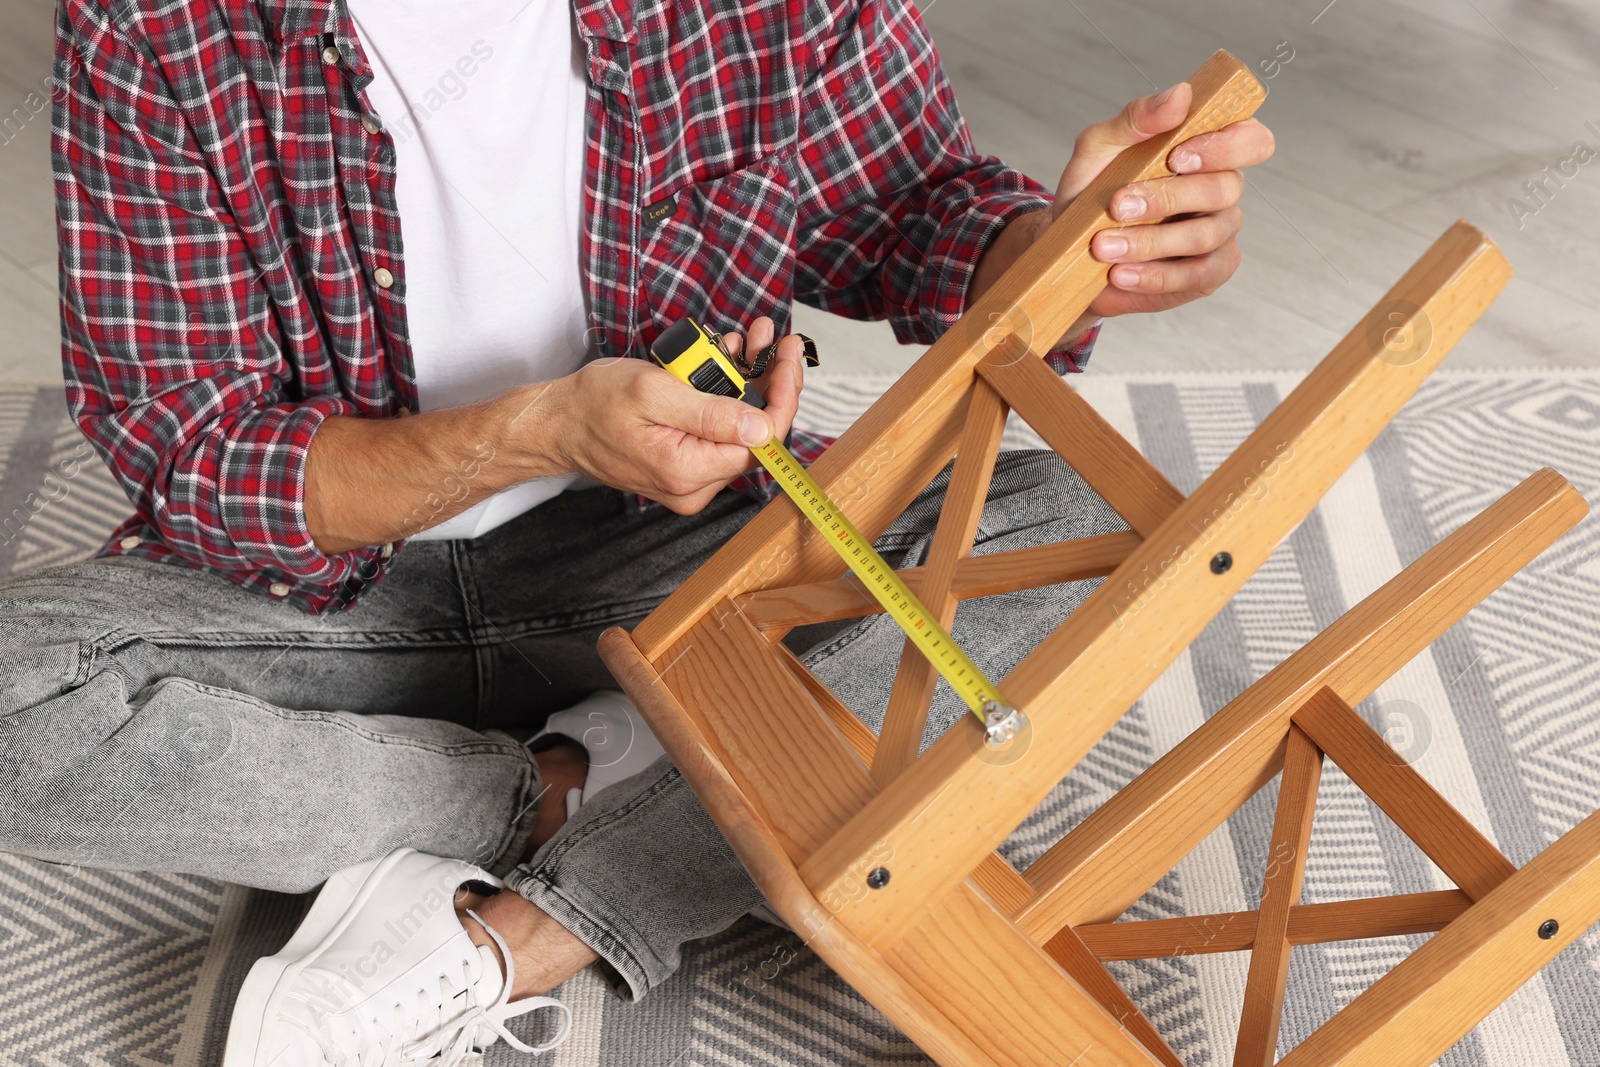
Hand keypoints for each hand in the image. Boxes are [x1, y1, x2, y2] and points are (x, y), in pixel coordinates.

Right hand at [544, 317, 806, 513]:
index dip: (783, 394)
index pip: (763, 440)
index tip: (788, 356)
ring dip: (748, 382)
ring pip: (740, 429)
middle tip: (770, 338)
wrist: (557, 424)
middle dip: (767, 380)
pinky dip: (726, 395)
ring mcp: (691, 480)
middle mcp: (695, 486)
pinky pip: (719, 431)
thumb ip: (709, 413)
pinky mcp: (686, 468)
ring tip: (746, 341)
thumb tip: (762, 427)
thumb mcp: (652, 393)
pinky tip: (723, 363)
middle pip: (757, 434)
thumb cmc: (592, 405)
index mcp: (689, 471)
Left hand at [1058, 81, 1274, 327]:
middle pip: (1224, 190)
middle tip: (1116, 206)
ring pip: (1205, 236)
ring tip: (1103, 246)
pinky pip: (1196, 277)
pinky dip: (1155, 277)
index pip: (1252, 140)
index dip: (1225, 146)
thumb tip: (1181, 93)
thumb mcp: (1101, 146)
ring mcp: (1219, 235)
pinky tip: (1120, 274)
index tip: (1177, 156)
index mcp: (1209, 150)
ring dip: (1150, 242)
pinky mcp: (1206, 275)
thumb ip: (1138, 117)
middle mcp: (1223, 190)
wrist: (1067, 248)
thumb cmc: (1091, 189)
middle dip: (1166, 198)